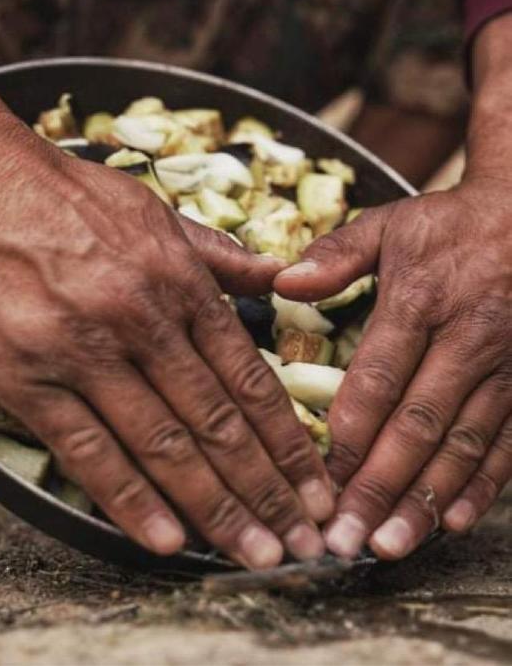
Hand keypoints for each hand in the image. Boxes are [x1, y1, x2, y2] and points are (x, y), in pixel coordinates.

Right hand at [0, 73, 333, 567]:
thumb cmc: (60, 193)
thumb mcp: (148, 208)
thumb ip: (215, 252)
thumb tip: (276, 277)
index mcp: (175, 279)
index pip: (247, 376)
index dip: (288, 440)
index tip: (316, 484)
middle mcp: (138, 320)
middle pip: (216, 421)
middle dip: (268, 489)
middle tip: (305, 541)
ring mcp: (81, 353)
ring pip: (163, 446)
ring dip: (216, 508)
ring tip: (257, 554)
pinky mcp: (25, 379)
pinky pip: (87, 453)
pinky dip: (131, 502)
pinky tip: (169, 540)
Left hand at [275, 180, 511, 558]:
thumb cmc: (448, 226)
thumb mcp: (389, 225)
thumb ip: (335, 256)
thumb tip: (280, 283)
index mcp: (418, 300)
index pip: (378, 378)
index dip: (350, 434)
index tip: (320, 480)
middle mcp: (464, 338)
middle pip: (418, 423)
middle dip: (380, 485)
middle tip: (347, 537)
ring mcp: (503, 364)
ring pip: (463, 442)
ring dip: (425, 498)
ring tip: (391, 543)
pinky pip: (507, 440)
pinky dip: (482, 484)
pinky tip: (451, 519)